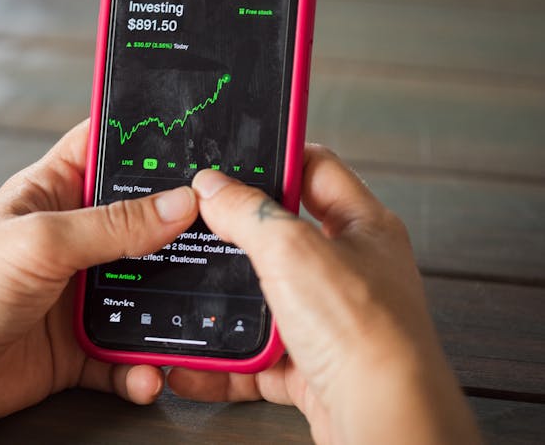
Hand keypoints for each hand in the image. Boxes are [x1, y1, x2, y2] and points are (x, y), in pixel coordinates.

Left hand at [0, 121, 197, 424]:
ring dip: (169, 311)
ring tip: (194, 321)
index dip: (148, 140)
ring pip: (145, 294)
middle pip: (143, 224)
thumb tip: (178, 204)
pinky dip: (140, 369)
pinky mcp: (79, 344)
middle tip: (222, 237)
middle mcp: (74, 238)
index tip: (199, 141)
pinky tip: (147, 376)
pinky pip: (125, 355)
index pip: (108, 148)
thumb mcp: (41, 240)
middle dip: (179, 233)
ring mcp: (79, 292)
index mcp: (56, 192)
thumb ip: (112, 224)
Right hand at [168, 145, 479, 443]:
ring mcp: (329, 318)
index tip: (235, 156)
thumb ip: (249, 212)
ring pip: (264, 298)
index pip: (316, 168)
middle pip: (282, 237)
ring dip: (226, 303)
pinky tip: (198, 360)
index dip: (276, 156)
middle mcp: (349, 269)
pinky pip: (256, 354)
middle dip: (238, 237)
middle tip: (202, 224)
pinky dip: (224, 360)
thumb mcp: (293, 250)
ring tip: (193, 293)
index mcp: (362, 225)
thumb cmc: (366, 333)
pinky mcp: (310, 363)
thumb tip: (214, 187)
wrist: (379, 419)